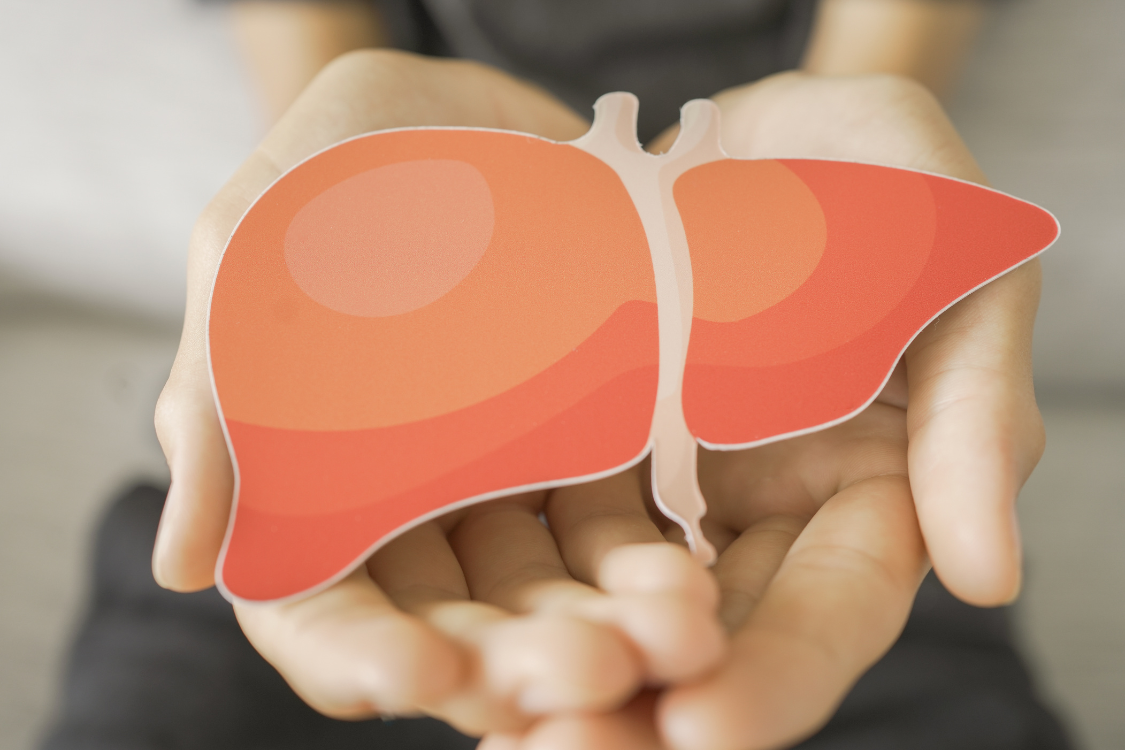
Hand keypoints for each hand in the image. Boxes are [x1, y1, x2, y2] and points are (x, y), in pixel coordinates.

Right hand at [153, 50, 724, 733]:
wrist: (444, 109)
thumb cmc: (320, 176)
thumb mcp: (247, 257)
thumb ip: (214, 403)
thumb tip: (185, 566)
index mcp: (311, 489)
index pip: (321, 609)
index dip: (362, 654)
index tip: (422, 673)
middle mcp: (411, 509)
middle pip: (453, 621)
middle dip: (515, 658)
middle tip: (587, 673)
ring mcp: (504, 486)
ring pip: (548, 591)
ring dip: (606, 628)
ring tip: (668, 635)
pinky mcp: (587, 449)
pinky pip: (624, 526)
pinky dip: (655, 564)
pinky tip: (696, 578)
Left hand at [485, 71, 1043, 748]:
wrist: (740, 135)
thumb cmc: (872, 183)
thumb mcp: (952, 277)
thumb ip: (975, 419)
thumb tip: (986, 577)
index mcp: (860, 500)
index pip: (826, 617)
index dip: (773, 681)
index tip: (699, 727)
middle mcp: (751, 520)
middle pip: (702, 644)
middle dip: (638, 703)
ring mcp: (656, 494)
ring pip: (605, 607)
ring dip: (550, 665)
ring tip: (486, 708)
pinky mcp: (574, 454)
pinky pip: (533, 534)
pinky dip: (497, 584)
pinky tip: (443, 626)